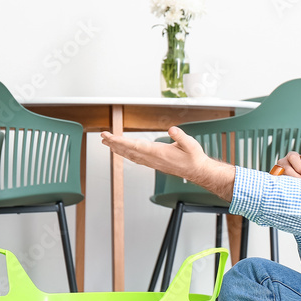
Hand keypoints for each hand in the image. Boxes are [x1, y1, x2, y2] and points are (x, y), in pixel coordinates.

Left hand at [100, 126, 235, 200]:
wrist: (197, 170)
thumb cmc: (194, 158)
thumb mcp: (190, 144)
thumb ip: (180, 137)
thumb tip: (172, 129)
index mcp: (158, 153)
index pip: (134, 146)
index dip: (120, 141)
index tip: (109, 136)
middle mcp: (152, 159)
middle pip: (128, 151)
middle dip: (114, 143)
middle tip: (102, 137)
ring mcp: (152, 162)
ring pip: (130, 155)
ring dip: (117, 148)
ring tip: (107, 142)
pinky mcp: (153, 162)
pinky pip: (135, 158)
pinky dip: (125, 153)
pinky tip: (121, 151)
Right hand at [276, 144, 300, 182]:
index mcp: (294, 157)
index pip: (292, 156)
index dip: (299, 165)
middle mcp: (285, 162)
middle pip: (286, 165)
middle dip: (296, 174)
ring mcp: (279, 171)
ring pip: (283, 174)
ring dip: (294, 180)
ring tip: (298, 183)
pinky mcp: (276, 180)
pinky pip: (278, 181)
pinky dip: (287, 185)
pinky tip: (291, 186)